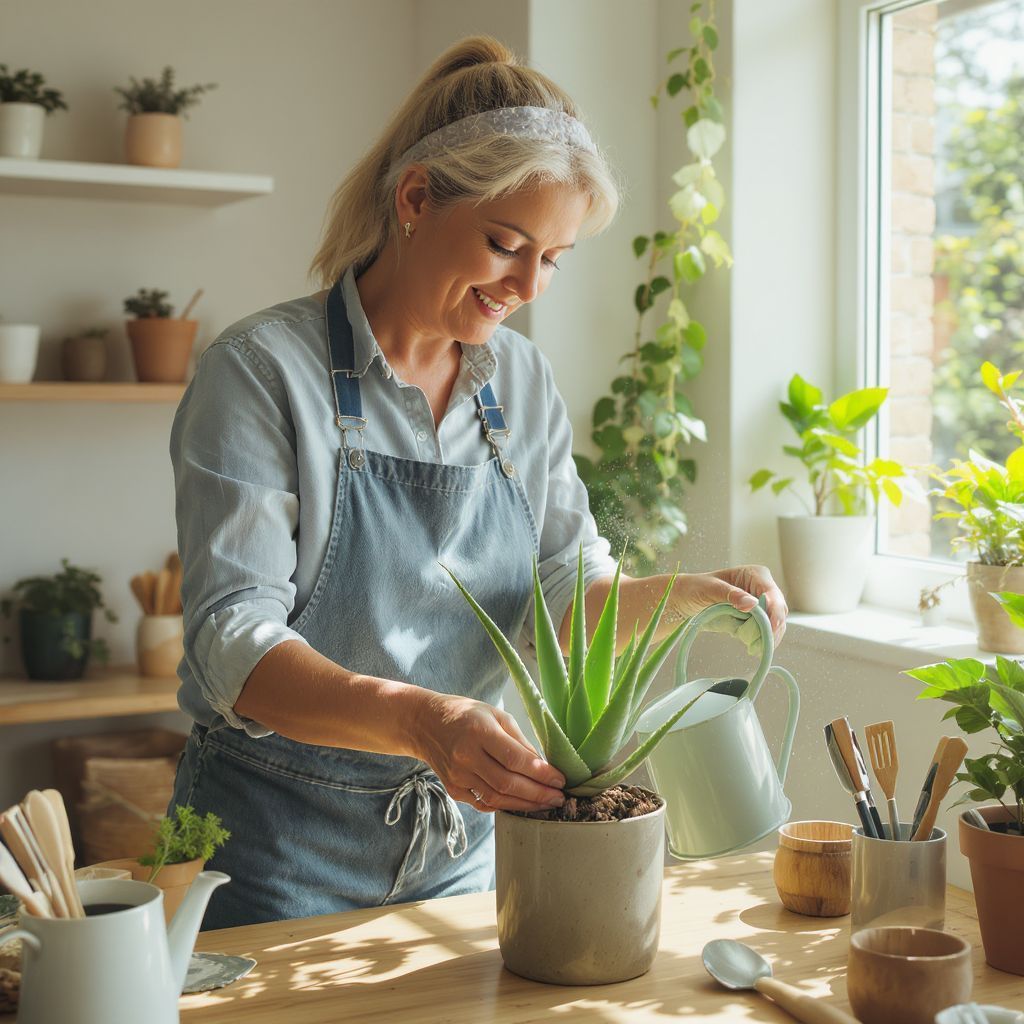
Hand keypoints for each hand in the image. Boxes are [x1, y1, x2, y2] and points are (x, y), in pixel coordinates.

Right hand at [411, 692, 565, 812]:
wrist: (424, 723)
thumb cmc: (465, 715)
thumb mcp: (495, 715)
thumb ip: (519, 740)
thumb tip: (543, 766)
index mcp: (479, 731)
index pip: (515, 759)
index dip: (541, 773)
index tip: (561, 779)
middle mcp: (466, 755)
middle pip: (507, 783)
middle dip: (538, 794)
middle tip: (559, 797)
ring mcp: (457, 775)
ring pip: (497, 798)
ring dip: (525, 804)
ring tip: (546, 804)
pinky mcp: (453, 789)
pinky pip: (484, 803)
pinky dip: (505, 805)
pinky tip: (522, 803)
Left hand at [670, 565, 787, 648]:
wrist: (686, 600)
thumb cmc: (696, 587)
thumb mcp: (710, 588)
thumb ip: (730, 594)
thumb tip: (752, 604)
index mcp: (755, 575)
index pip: (772, 593)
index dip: (774, 610)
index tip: (771, 627)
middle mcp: (762, 589)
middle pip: (778, 611)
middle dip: (770, 628)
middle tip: (758, 644)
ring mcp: (761, 605)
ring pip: (775, 624)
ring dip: (765, 637)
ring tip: (752, 648)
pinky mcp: (756, 619)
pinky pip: (765, 632)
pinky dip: (760, 641)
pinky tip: (751, 647)